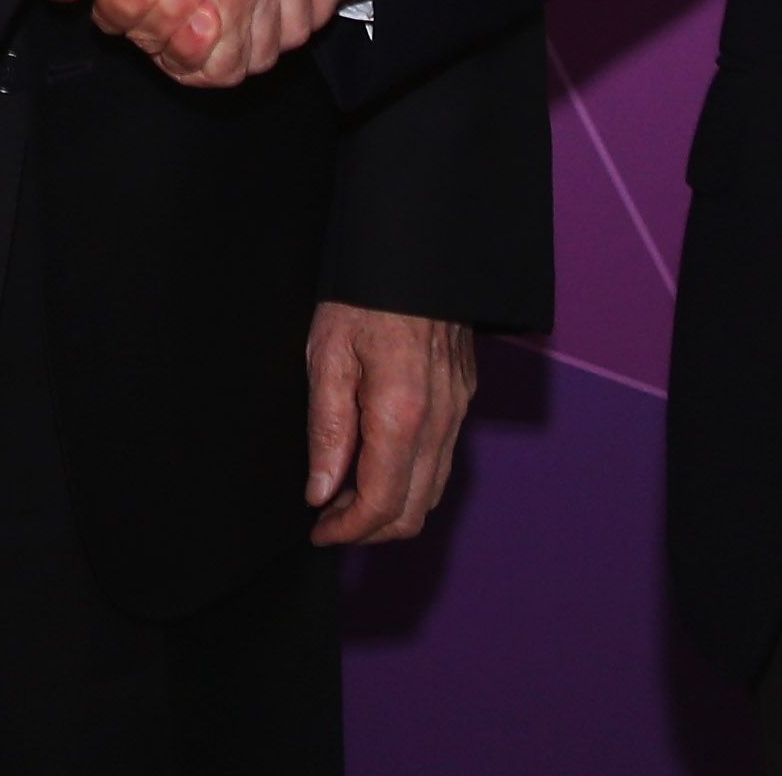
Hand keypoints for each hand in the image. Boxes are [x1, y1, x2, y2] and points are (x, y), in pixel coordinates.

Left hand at [306, 303, 474, 544]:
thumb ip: (327, 431)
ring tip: (345, 491)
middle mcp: (440, 421)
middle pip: (413, 511)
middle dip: (368, 529)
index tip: (318, 531)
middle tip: (328, 517)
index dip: (347, 530)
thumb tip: (321, 492)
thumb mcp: (326, 357)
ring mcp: (458, 410)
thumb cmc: (363, 296)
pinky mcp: (464, 397)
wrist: (415, 250)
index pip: (380, 503)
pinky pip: (442, 459)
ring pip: (432, 491)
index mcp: (402, 414)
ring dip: (390, 506)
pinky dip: (410, 478)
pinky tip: (376, 460)